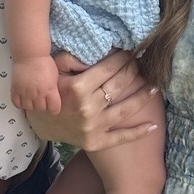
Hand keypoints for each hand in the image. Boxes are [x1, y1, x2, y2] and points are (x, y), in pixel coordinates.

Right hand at [12, 56, 62, 112]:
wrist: (30, 54)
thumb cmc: (44, 62)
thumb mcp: (55, 77)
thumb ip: (53, 89)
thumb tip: (52, 98)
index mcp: (50, 90)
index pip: (54, 109)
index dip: (54, 108)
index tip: (53, 105)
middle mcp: (38, 93)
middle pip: (41, 109)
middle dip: (42, 105)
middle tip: (41, 98)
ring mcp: (26, 93)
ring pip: (29, 108)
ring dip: (31, 104)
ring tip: (32, 97)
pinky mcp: (16, 90)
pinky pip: (17, 104)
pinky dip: (20, 103)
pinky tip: (23, 97)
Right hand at [24, 50, 159, 152]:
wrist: (39, 123)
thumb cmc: (48, 91)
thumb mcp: (53, 69)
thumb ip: (73, 58)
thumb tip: (97, 52)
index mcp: (78, 88)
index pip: (108, 69)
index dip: (121, 58)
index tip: (129, 51)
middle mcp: (88, 108)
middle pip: (119, 85)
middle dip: (132, 71)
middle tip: (140, 63)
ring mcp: (93, 127)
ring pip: (125, 109)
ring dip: (142, 97)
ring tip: (154, 87)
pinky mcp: (96, 142)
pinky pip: (121, 138)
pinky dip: (138, 133)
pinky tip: (153, 126)